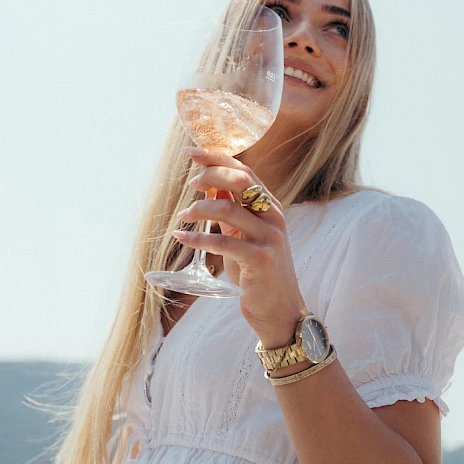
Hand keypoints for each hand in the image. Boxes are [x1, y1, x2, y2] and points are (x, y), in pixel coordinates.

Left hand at [174, 147, 307, 346]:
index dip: (218, 158)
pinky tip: (182, 237)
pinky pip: (223, 241)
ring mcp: (269, 238)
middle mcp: (274, 218)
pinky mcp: (260, 260)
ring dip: (199, 209)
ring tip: (183, 217)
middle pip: (240, 181)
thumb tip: (210, 187)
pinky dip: (198, 237)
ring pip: (228, 208)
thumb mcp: (245, 237)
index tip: (193, 152)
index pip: (245, 171)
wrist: (281, 311)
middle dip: (210, 176)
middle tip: (190, 185)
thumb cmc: (258, 273)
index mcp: (271, 207)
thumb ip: (232, 213)